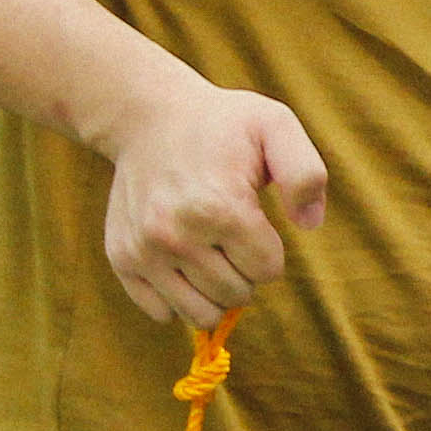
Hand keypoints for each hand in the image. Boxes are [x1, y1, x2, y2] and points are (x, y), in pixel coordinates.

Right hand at [95, 72, 328, 326]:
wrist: (148, 116)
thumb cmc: (221, 125)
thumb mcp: (275, 126)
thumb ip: (305, 174)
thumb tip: (309, 224)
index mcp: (220, 208)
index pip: (268, 270)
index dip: (269, 248)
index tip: (254, 220)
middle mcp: (176, 235)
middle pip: (237, 295)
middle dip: (244, 270)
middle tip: (231, 234)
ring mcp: (144, 250)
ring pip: (200, 314)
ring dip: (214, 290)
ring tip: (210, 252)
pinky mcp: (121, 258)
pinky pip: (161, 313)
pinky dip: (177, 297)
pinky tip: (181, 262)